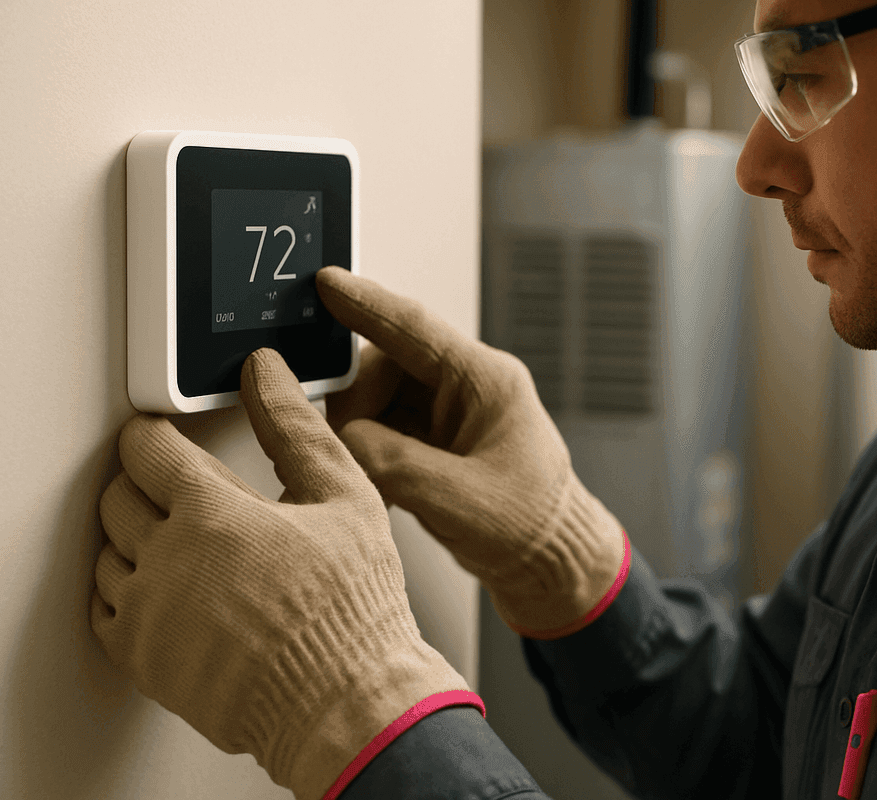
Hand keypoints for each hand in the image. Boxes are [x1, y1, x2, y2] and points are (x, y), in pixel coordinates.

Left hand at [91, 348, 469, 799]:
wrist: (345, 698)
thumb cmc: (352, 608)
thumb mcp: (344, 496)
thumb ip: (295, 426)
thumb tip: (266, 374)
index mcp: (210, 510)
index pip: (144, 448)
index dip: (155, 434)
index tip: (166, 439)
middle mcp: (165, 560)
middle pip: (117, 496)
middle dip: (145, 483)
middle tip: (184, 491)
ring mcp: (147, 614)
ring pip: (107, 553)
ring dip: (136, 539)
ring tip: (185, 543)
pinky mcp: (143, 660)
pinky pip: (106, 609)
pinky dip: (129, 592)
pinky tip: (172, 590)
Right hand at [315, 266, 628, 638]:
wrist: (552, 566)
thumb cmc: (531, 528)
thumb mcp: (458, 499)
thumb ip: (393, 463)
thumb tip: (341, 440)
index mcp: (487, 382)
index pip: (414, 328)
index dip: (364, 303)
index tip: (324, 282)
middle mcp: (469, 389)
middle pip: (385, 367)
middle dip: (354, 405)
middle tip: (341, 447)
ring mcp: (452, 415)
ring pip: (379, 400)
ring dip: (360, 435)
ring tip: (364, 477)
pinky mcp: (438, 442)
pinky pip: (385, 429)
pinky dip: (369, 454)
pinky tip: (376, 486)